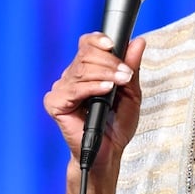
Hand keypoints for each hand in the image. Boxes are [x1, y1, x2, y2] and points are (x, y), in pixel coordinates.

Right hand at [43, 33, 146, 168]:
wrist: (109, 153)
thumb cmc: (116, 125)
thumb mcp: (130, 92)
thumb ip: (132, 67)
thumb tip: (138, 42)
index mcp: (86, 71)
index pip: (86, 45)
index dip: (98, 40)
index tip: (112, 43)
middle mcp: (71, 78)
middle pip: (85, 55)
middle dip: (109, 61)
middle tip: (126, 73)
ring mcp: (61, 90)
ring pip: (81, 70)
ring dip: (105, 73)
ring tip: (120, 82)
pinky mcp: (55, 105)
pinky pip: (73, 89)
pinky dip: (92, 87)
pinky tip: (105, 89)